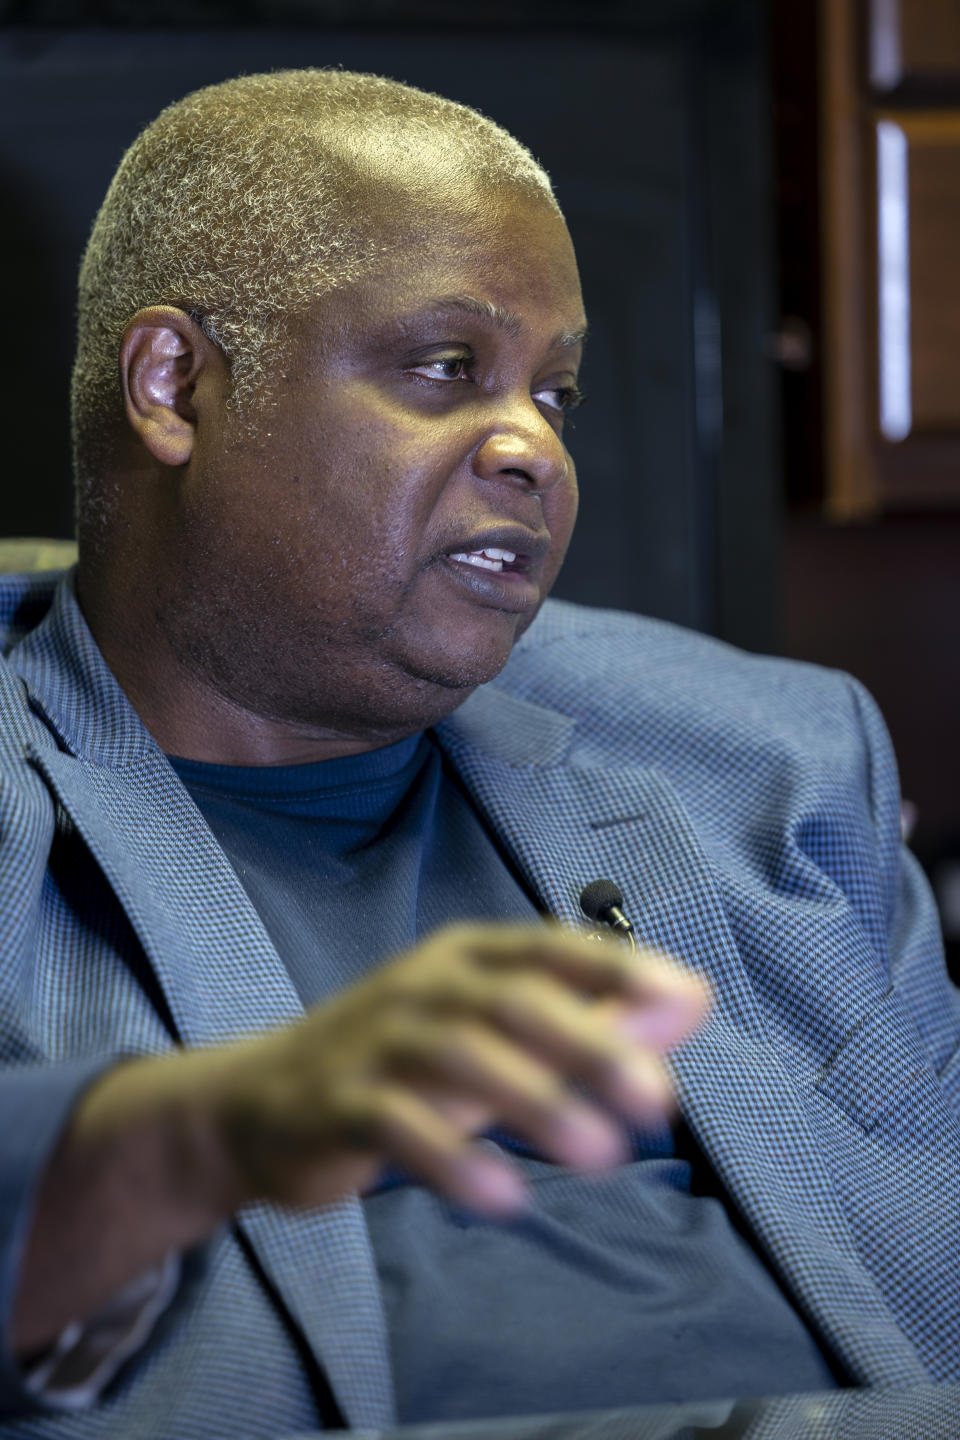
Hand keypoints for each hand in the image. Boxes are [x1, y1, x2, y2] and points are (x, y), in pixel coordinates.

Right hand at [211, 922, 708, 1215]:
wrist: (256, 1104)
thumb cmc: (400, 1064)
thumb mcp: (497, 1036)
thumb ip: (591, 1018)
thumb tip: (692, 1000)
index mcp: (467, 959)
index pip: (549, 948)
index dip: (615, 968)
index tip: (681, 997)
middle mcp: (423, 986)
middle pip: (511, 1000)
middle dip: (589, 1043)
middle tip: (656, 1101)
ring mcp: (374, 1040)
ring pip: (458, 1055)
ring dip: (533, 1102)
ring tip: (601, 1155)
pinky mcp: (334, 1101)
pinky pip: (395, 1123)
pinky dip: (451, 1157)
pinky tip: (504, 1197)